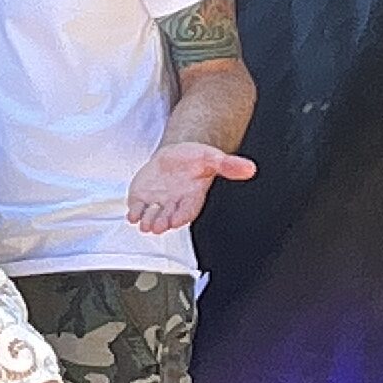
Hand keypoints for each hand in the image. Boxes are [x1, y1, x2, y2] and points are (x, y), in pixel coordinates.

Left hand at [124, 142, 255, 234]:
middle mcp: (174, 204)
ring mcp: (158, 203)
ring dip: (148, 221)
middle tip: (158, 225)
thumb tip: (250, 168)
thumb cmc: (194, 161)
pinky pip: (137, 209)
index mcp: (192, 198)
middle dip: (163, 222)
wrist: (175, 157)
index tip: (177, 219)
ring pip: (151, 217)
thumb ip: (229, 165)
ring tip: (145, 222)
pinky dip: (134, 213)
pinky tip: (132, 214)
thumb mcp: (212, 158)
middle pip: (168, 217)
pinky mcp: (142, 199)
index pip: (188, 210)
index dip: (182, 215)